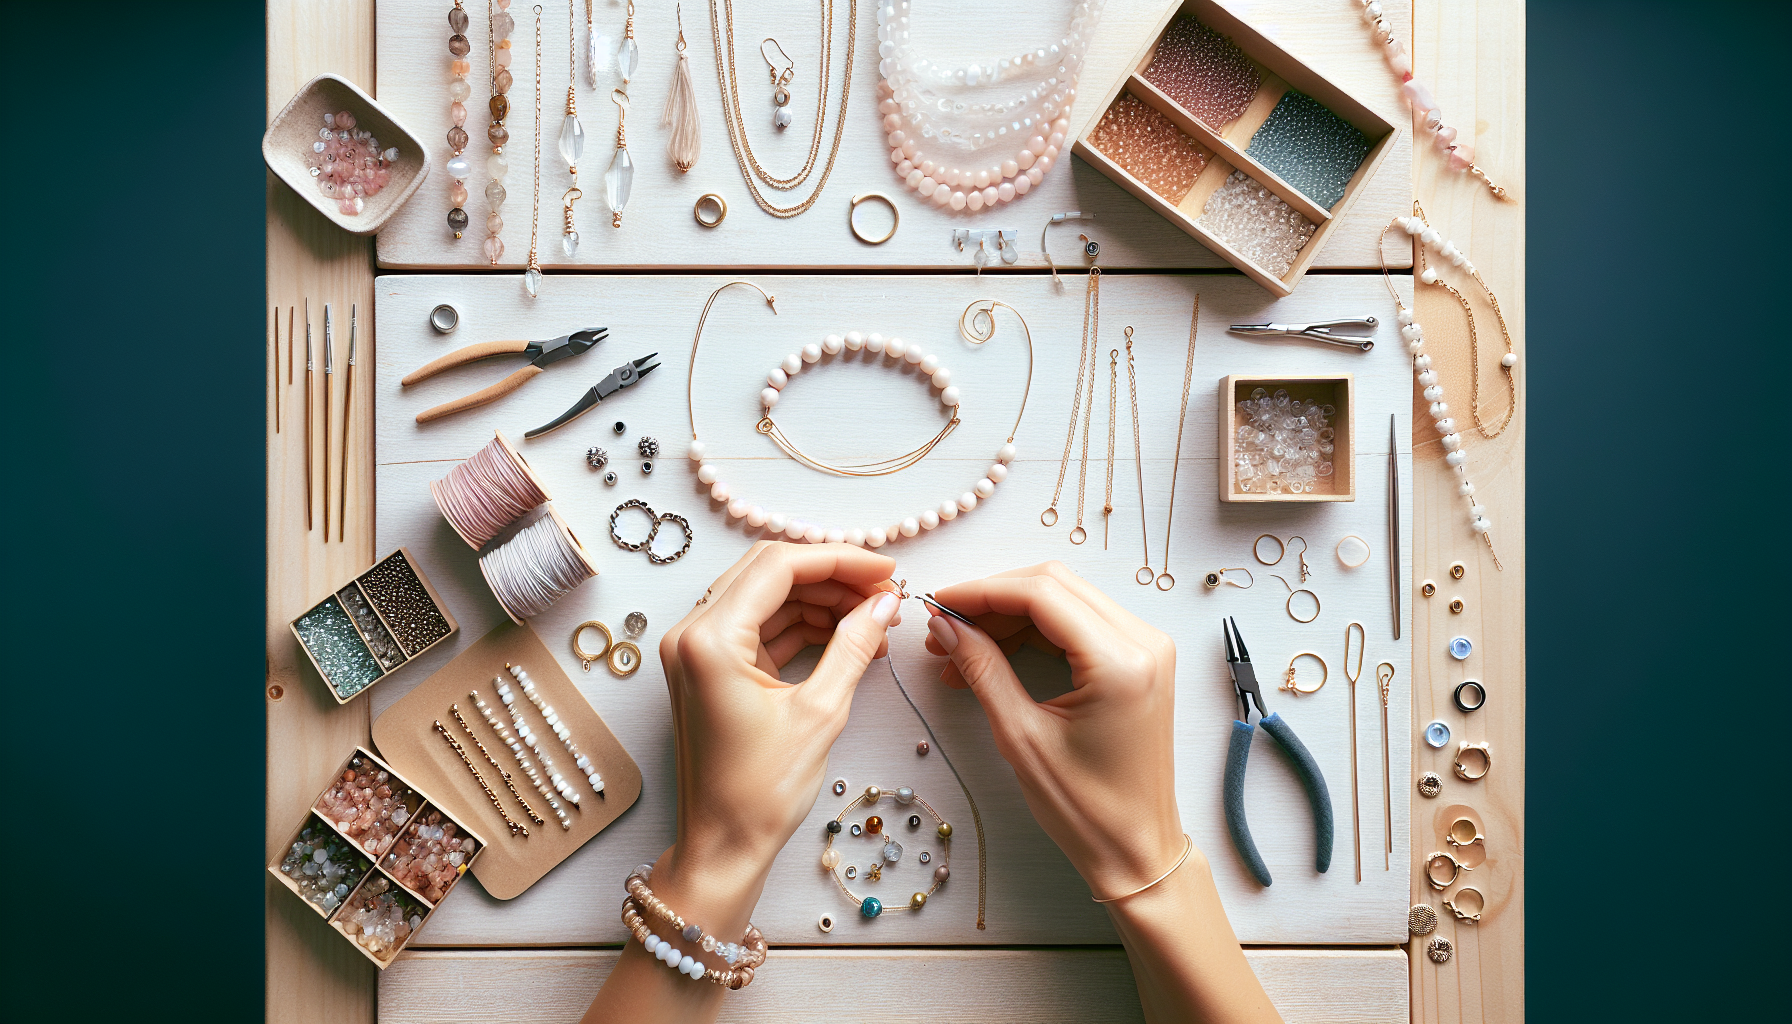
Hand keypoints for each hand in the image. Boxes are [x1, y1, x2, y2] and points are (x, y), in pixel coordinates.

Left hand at [652, 541, 902, 924]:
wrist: (722, 845)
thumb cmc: (760, 792)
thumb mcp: (821, 712)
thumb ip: (855, 646)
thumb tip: (885, 603)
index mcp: (709, 639)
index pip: (779, 566)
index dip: (840, 559)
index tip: (886, 569)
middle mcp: (692, 634)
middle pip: (769, 571)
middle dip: (832, 574)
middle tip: (884, 591)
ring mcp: (695, 650)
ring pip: (765, 595)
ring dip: (820, 599)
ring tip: (874, 618)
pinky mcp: (707, 668)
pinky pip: (758, 626)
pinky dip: (801, 624)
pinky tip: (846, 635)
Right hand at [923, 561, 1183, 897]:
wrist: (1137, 850)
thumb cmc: (1088, 810)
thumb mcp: (1021, 737)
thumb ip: (983, 669)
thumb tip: (946, 626)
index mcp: (1121, 662)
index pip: (1041, 594)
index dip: (981, 592)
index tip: (938, 604)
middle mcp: (1144, 643)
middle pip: (1054, 585)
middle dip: (993, 600)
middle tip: (945, 626)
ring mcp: (1147, 648)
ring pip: (1065, 599)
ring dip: (1010, 615)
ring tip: (960, 646)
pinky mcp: (1141, 660)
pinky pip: (1080, 623)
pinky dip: (1035, 631)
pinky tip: (994, 652)